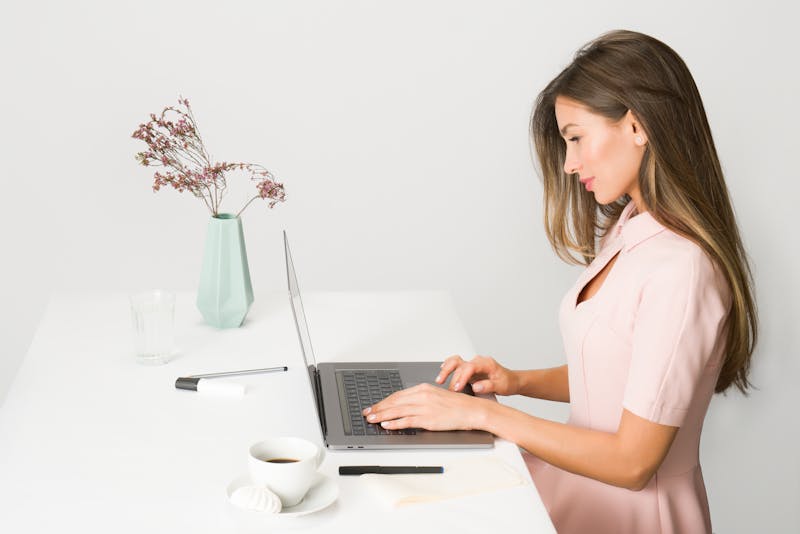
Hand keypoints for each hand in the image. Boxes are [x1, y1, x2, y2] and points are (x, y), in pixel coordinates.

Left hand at [362, 383, 488, 430]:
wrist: (471, 410)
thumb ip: (421, 398)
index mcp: (423, 388)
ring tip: (372, 419)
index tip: (374, 406)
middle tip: (367, 413)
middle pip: (394, 402)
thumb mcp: (436, 395)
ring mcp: (425, 408)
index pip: (398, 395)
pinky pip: (407, 421)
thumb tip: (405, 404)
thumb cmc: (456, 405)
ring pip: (398, 411)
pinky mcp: (428, 419)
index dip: (384, 401)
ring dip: (382, 416)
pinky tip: (387, 425)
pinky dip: (395, 423)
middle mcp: (422, 396)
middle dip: (378, 408)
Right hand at [435, 355, 518, 395]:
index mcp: (486, 363)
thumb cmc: (507, 382)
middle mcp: (477, 361)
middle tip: (449, 389)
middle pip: (460, 363)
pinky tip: (442, 372)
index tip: (457, 388)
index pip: (470, 367)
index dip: (462, 377)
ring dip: (446, 369)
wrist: (511, 380)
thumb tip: (475, 386)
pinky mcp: (468, 370)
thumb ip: (488, 386)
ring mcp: (472, 364)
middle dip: (452, 376)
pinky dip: (448, 367)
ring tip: (439, 380)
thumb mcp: (502, 386)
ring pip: (455, 361)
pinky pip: (455, 365)